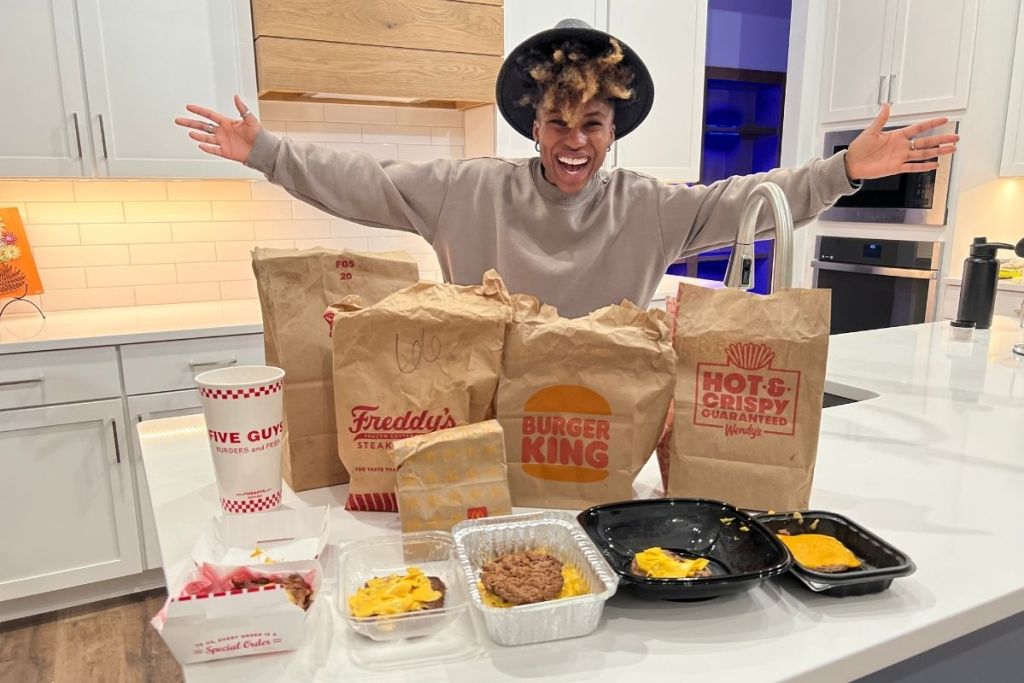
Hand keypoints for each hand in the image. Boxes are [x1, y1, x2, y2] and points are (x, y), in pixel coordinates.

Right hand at [174, 95, 261, 162]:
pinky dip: (207, 148)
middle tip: (179, 120)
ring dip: (198, 136)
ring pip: (206, 138)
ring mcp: (222, 142)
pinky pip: (214, 150)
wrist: (262, 149)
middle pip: (202, 126)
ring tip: (190, 133)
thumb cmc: (258, 134)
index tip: (188, 107)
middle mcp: (222, 132)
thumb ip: (242, 108)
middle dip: (190, 123)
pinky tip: (200, 145)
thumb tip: (236, 97)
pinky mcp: (225, 152)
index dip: (199, 111)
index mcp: (226, 122)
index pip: (209, 115)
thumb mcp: (250, 119)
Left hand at [844, 104, 958, 180]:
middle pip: (926, 142)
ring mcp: (900, 157)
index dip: (931, 123)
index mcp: (896, 136)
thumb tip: (886, 106)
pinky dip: (923, 166)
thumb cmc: (859, 147)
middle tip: (955, 137)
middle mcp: (901, 147)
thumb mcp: (870, 131)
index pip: (918, 128)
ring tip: (951, 149)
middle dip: (941, 139)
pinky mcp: (895, 168)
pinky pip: (912, 167)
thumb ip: (881, 119)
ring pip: (923, 154)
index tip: (944, 119)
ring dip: (938, 151)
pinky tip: (934, 164)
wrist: (851, 163)